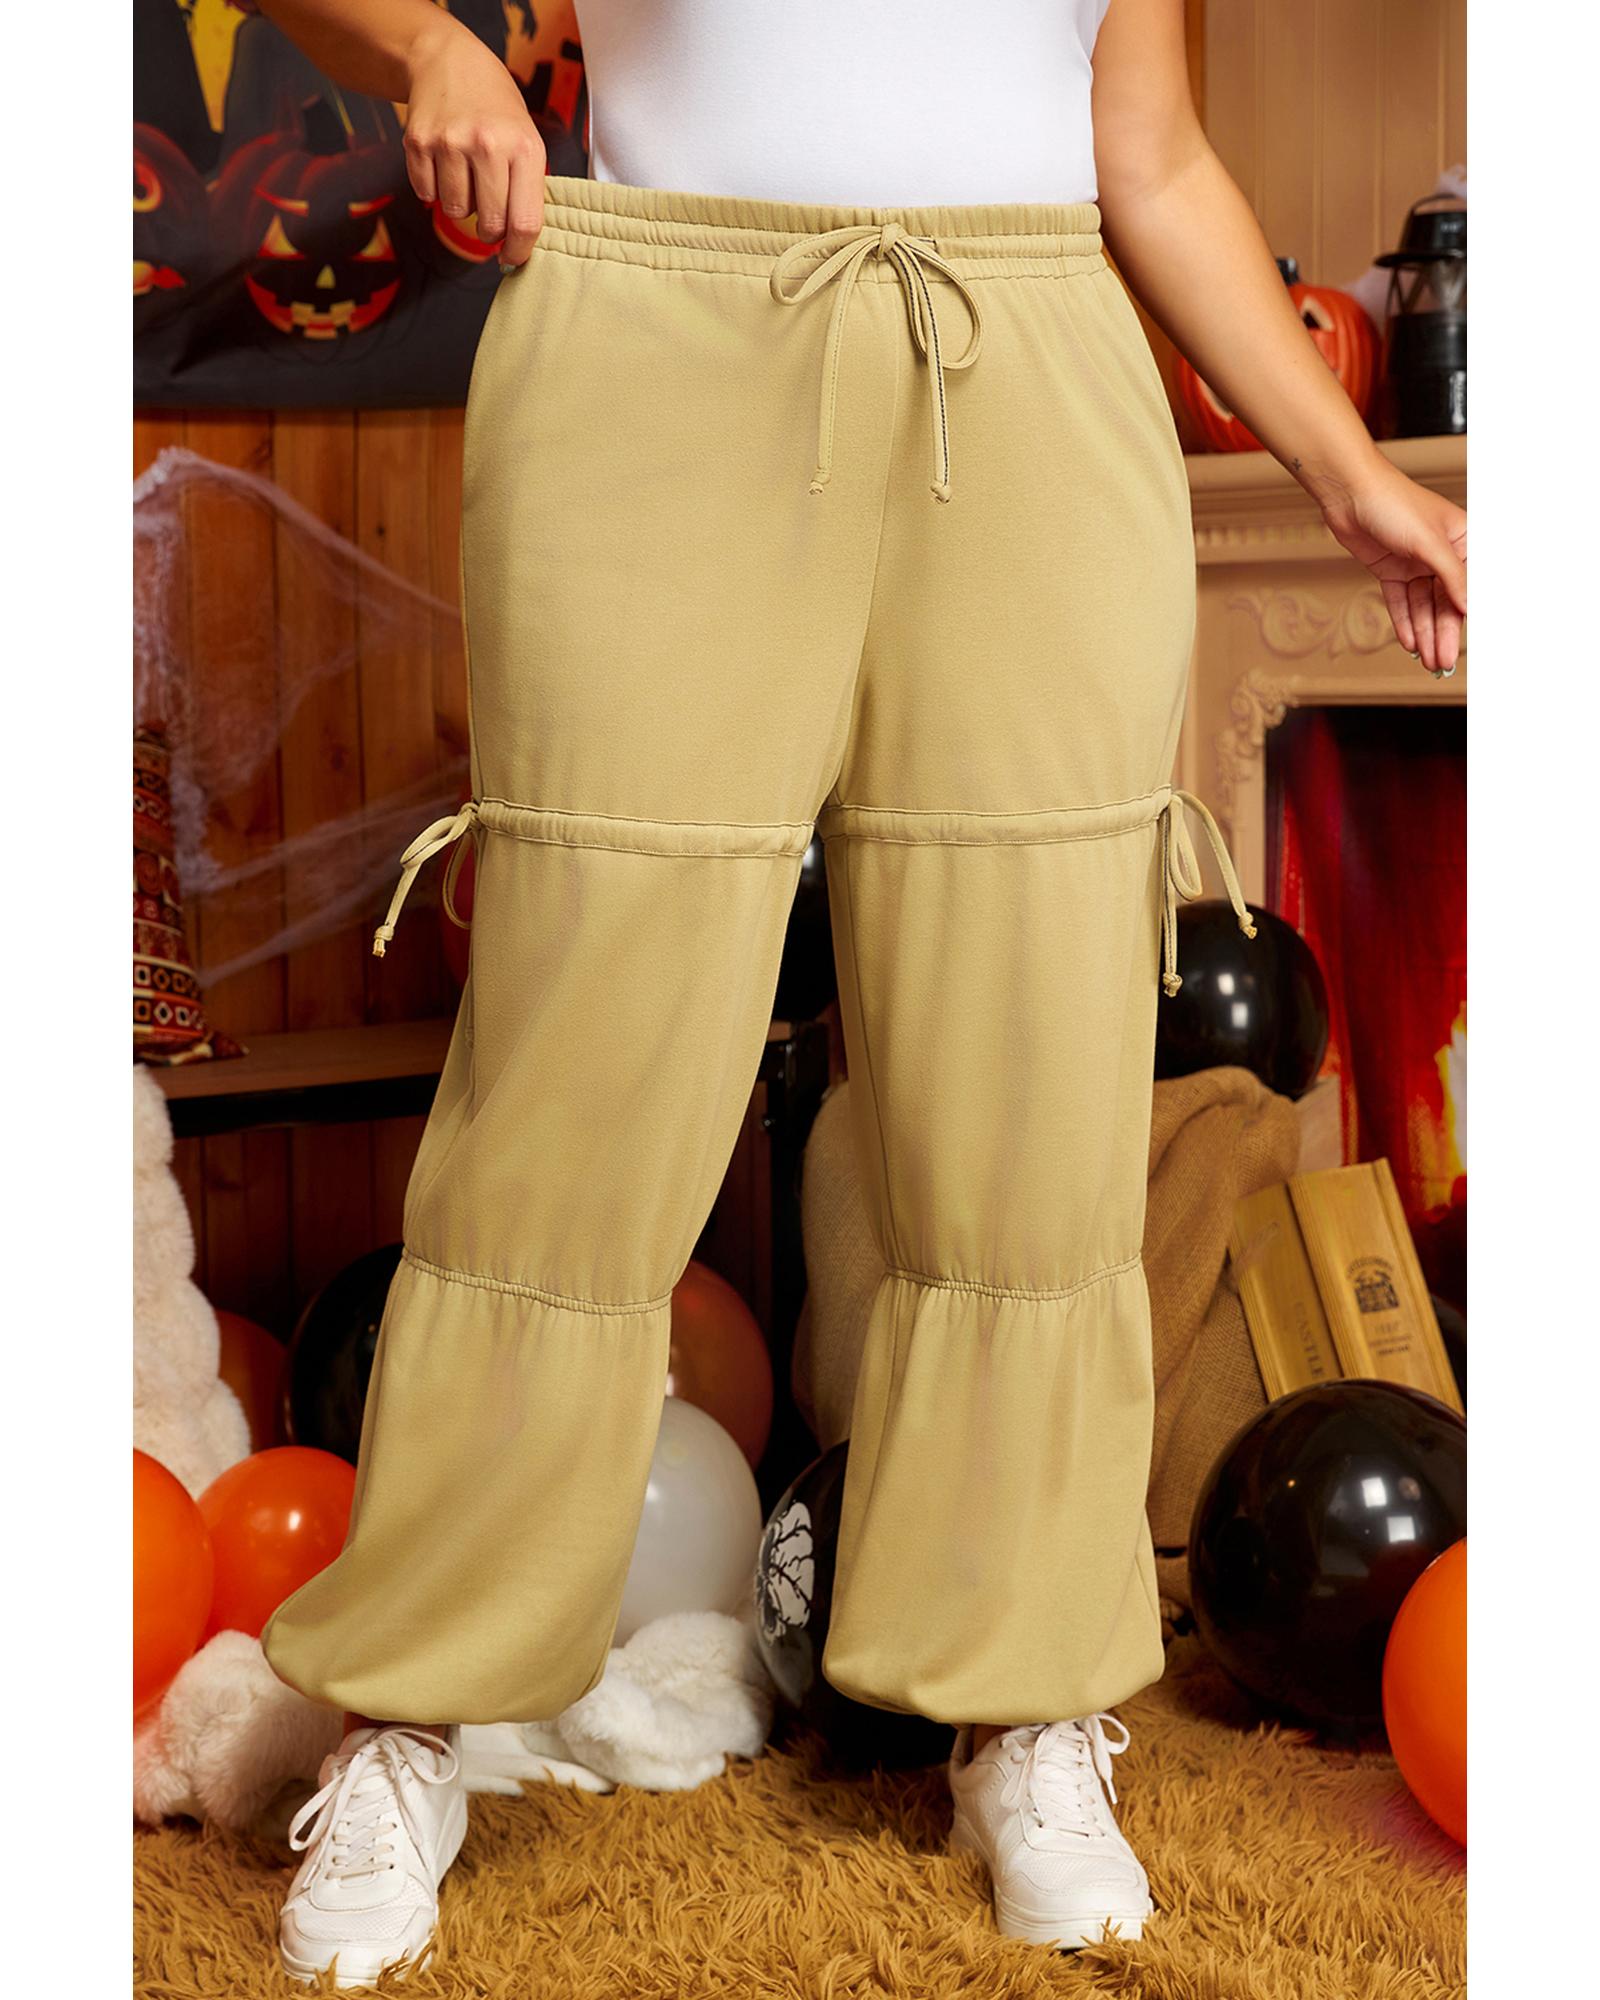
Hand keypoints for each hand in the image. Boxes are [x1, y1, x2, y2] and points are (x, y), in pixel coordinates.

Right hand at [402, 20, 545, 268]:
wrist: (448, 59)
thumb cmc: (495, 107)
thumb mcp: (526, 138)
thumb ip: (527, 188)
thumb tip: (519, 244)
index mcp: (524, 147)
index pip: (524, 222)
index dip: (518, 251)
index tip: (512, 259)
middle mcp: (487, 144)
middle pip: (490, 224)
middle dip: (490, 232)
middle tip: (489, 220)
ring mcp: (449, 142)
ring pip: (455, 211)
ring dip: (461, 205)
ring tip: (467, 176)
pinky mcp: (418, 142)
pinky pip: (427, 194)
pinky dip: (434, 189)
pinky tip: (444, 164)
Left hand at [1319, 461, 1466, 675]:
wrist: (1349, 494)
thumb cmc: (1394, 504)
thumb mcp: (1429, 543)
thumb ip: (1452, 576)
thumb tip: (1469, 607)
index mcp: (1462, 541)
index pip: (1470, 585)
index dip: (1469, 615)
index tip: (1473, 644)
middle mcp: (1441, 554)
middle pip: (1445, 601)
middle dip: (1444, 633)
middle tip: (1444, 663)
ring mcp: (1415, 563)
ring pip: (1423, 606)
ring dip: (1425, 633)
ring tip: (1428, 661)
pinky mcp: (1390, 570)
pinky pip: (1400, 602)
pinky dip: (1404, 622)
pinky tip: (1410, 643)